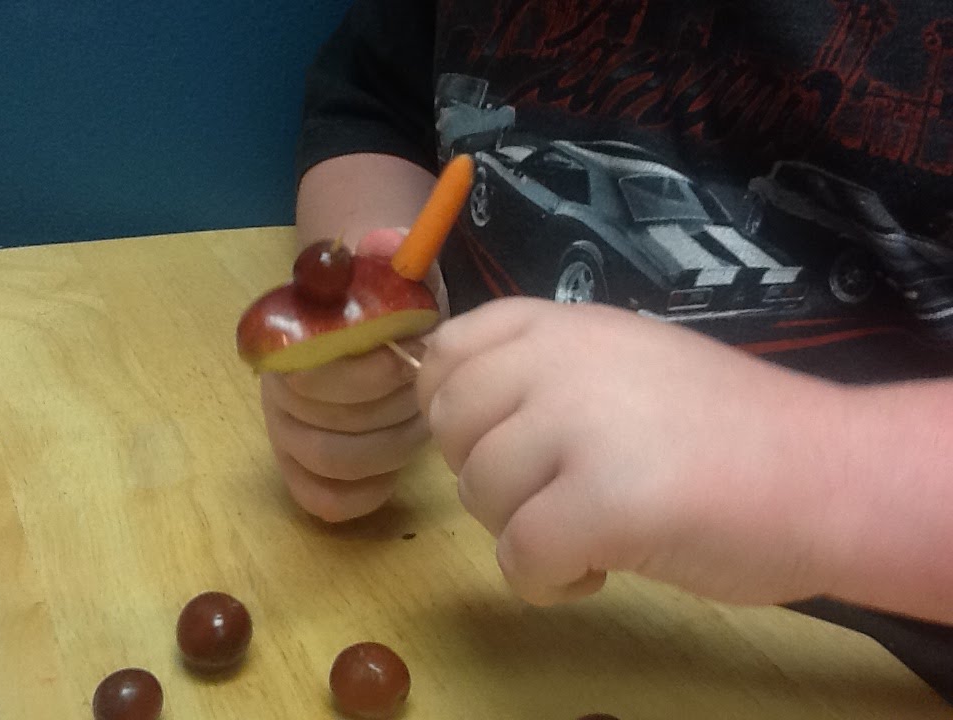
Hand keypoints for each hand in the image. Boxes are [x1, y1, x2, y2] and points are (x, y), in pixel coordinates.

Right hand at [261, 229, 446, 521]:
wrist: (377, 329)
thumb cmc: (389, 302)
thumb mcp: (399, 270)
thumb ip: (393, 253)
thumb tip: (383, 241)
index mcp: (291, 337)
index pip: (311, 372)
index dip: (367, 375)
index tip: (408, 359)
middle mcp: (279, 389)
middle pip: (325, 427)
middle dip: (391, 412)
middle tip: (423, 393)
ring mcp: (288, 434)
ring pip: (332, 463)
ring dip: (390, 447)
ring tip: (419, 423)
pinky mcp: (304, 472)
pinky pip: (323, 501)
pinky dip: (364, 493)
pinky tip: (394, 471)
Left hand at [416, 297, 841, 606]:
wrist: (826, 472)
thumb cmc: (729, 425)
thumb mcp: (625, 361)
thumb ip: (546, 371)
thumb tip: (457, 404)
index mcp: (565, 324)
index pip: (450, 349)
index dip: (452, 404)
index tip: (496, 441)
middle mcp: (561, 360)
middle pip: (449, 426)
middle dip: (486, 475)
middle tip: (552, 494)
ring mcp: (579, 424)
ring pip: (479, 492)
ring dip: (521, 529)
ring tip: (590, 529)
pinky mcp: (602, 500)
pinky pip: (518, 556)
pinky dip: (547, 580)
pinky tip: (600, 567)